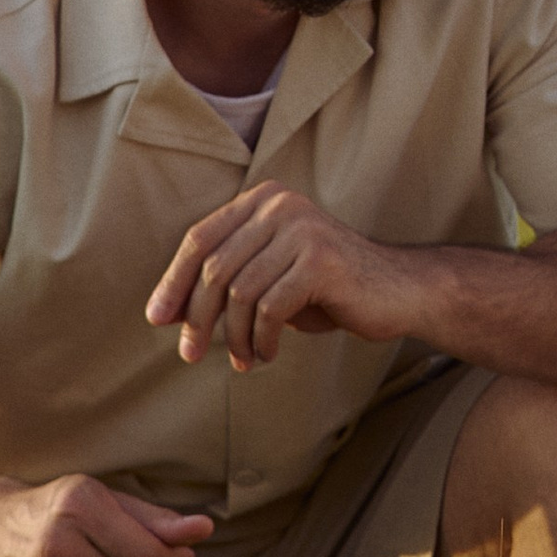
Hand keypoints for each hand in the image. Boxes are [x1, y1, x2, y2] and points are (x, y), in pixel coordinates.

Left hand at [143, 187, 420, 372]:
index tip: (157, 319)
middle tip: (191, 354)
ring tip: (244, 358)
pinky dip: (261, 340)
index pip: (200, 238)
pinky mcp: (321, 260)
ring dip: (234, 336)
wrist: (399, 291)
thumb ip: (225, 284)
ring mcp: (302, 229)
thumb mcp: (269, 278)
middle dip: (197, 317)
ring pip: (239, 293)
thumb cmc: (328, 288)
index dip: (173, 280)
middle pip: (214, 267)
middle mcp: (281, 204)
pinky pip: (270, 309)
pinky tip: (266, 354)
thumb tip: (165, 312)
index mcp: (264, 199)